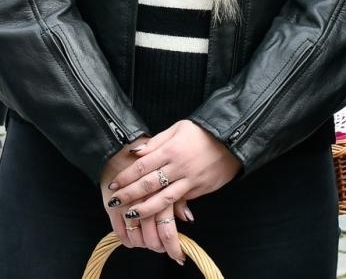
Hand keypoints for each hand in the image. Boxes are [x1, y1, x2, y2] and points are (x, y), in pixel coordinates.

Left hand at [107, 121, 238, 261]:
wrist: (232, 140)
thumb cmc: (201, 133)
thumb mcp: (177, 129)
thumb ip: (155, 142)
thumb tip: (134, 153)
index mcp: (170, 150)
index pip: (142, 166)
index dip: (126, 177)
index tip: (113, 185)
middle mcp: (178, 167)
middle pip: (149, 185)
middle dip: (130, 195)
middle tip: (114, 202)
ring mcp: (190, 180)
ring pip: (164, 199)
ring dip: (145, 209)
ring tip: (131, 216)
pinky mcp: (199, 190)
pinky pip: (181, 202)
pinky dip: (168, 211)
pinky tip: (156, 217)